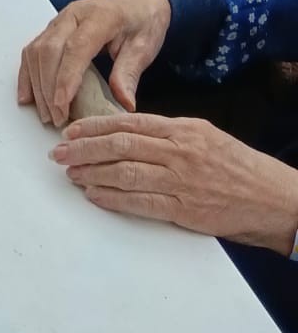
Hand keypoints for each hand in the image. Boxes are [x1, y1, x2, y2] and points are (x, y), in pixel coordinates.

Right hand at [18, 0, 170, 126]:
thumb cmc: (141, 21)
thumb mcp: (144, 47)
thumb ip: (129, 73)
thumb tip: (123, 104)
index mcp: (99, 17)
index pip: (75, 48)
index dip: (65, 77)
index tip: (62, 104)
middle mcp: (73, 15)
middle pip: (49, 50)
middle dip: (48, 87)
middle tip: (56, 118)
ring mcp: (59, 21)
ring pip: (36, 51)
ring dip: (36, 84)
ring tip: (46, 113)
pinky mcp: (52, 29)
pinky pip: (33, 50)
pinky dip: (28, 74)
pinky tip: (28, 95)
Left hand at [51, 112, 297, 252]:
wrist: (274, 199)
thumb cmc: (238, 166)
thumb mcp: (204, 135)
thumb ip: (168, 133)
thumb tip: (129, 133)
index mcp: (182, 129)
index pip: (128, 123)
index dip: (94, 126)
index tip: (71, 129)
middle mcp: (179, 152)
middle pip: (120, 146)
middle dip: (84, 148)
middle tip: (58, 152)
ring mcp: (181, 181)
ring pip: (125, 173)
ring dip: (92, 173)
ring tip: (70, 173)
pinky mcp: (185, 209)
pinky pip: (141, 202)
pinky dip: (113, 198)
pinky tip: (94, 195)